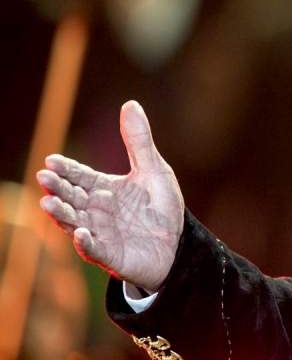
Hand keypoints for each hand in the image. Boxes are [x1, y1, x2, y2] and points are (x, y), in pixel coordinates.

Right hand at [36, 101, 184, 292]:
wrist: (178, 244)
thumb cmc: (161, 207)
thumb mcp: (154, 169)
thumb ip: (139, 141)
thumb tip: (130, 103)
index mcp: (104, 189)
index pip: (79, 176)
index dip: (66, 169)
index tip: (51, 160)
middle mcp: (96, 211)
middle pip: (71, 197)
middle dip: (57, 188)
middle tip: (44, 177)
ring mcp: (101, 233)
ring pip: (74, 222)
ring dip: (61, 214)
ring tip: (48, 203)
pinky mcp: (110, 255)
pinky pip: (94, 249)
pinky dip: (86, 243)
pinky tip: (80, 233)